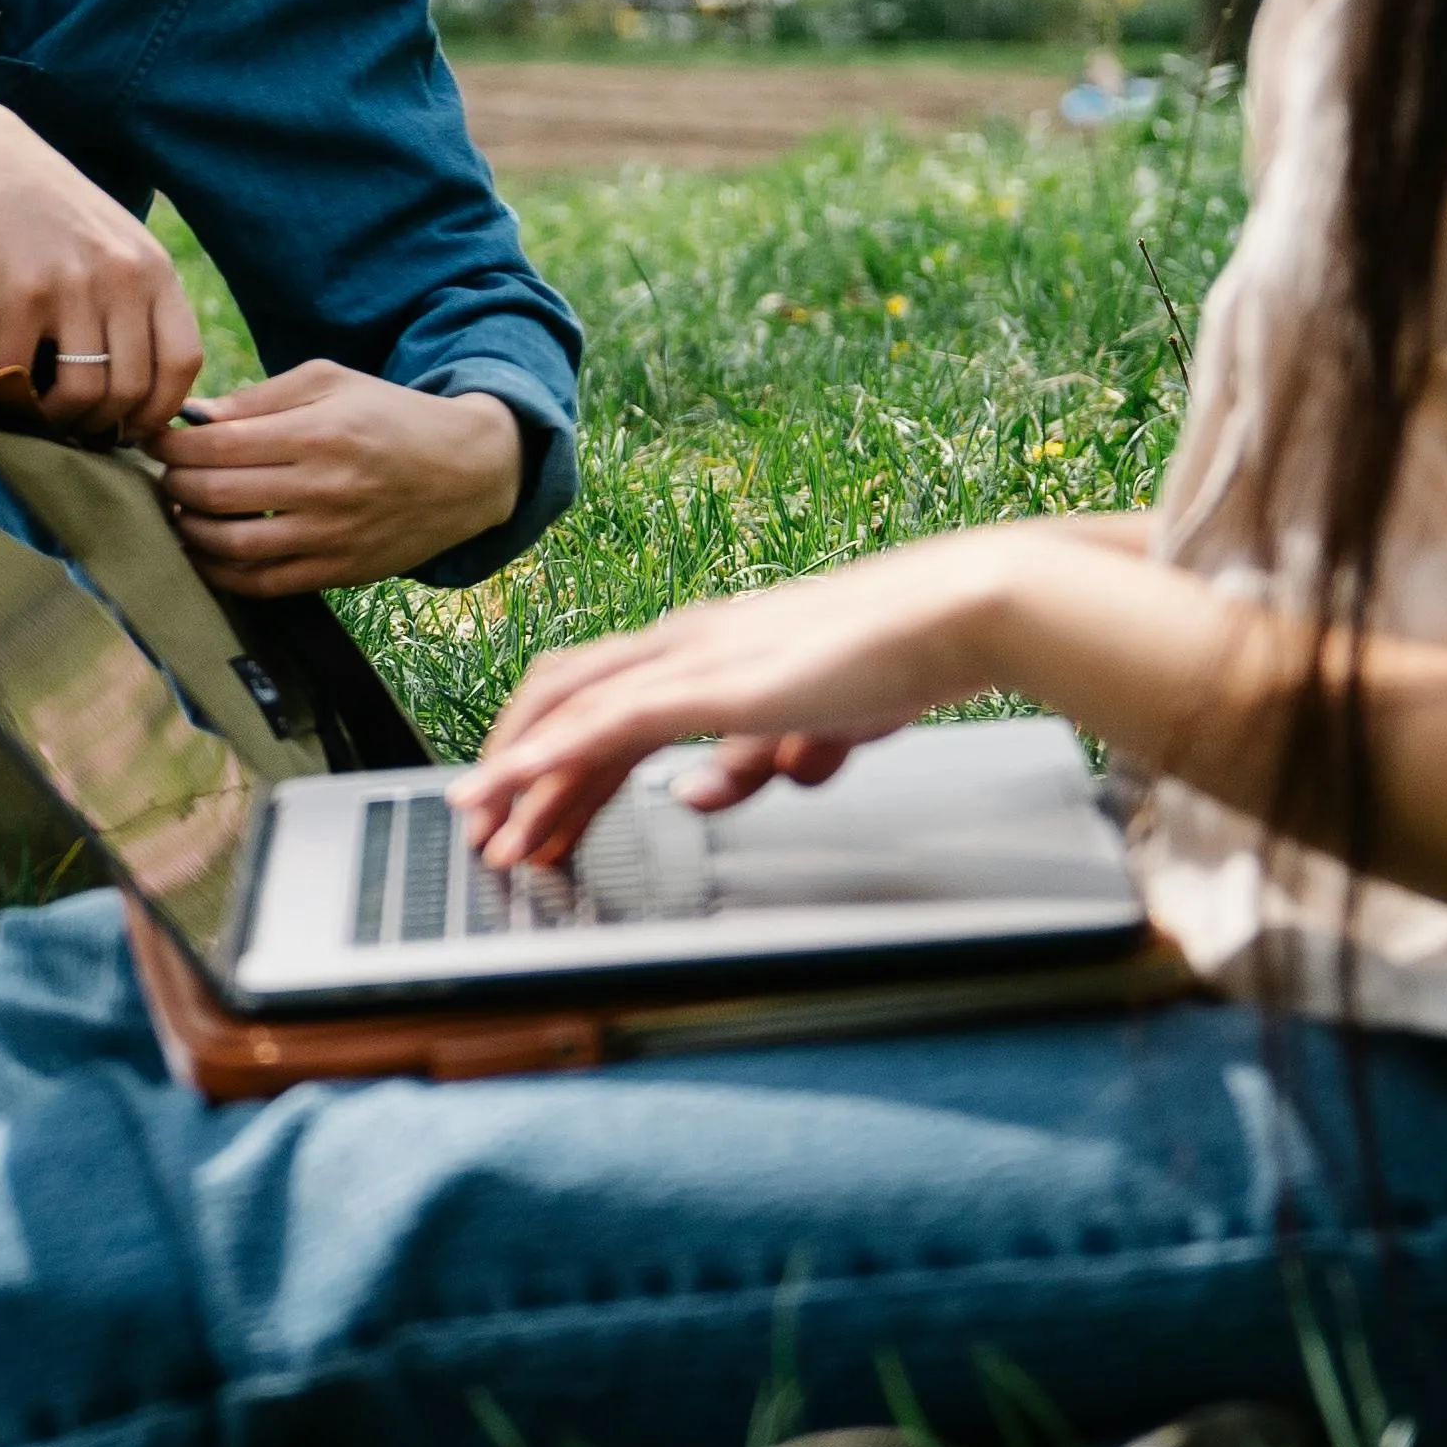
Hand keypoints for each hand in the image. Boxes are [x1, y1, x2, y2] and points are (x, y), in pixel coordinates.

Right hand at [0, 36, 197, 442]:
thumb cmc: (48, 208)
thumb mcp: (115, 244)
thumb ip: (137, 301)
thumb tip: (144, 385)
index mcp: (155, 269)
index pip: (183, 364)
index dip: (159, 411)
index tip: (130, 427)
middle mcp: (124, 277)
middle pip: (132, 389)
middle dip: (105, 425)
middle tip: (78, 429)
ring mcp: (74, 284)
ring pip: (85, 391)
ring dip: (62, 419)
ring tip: (44, 415)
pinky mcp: (21, 291)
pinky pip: (23, 372)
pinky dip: (12, 395)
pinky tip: (3, 388)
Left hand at [162, 366, 525, 595]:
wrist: (466, 470)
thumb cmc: (388, 415)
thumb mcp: (331, 382)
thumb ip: (259, 398)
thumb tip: (194, 418)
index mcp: (317, 433)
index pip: (216, 445)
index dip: (170, 445)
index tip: (152, 440)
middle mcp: (323, 488)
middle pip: (214, 494)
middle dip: (172, 484)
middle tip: (163, 475)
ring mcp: (331, 536)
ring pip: (230, 545)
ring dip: (187, 531)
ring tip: (178, 511)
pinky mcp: (339, 572)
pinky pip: (261, 583)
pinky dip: (219, 571)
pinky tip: (204, 551)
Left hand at [462, 529, 1050, 869]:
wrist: (960, 612)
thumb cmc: (899, 657)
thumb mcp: (815, 722)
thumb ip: (757, 757)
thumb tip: (702, 793)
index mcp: (706, 648)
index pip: (603, 699)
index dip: (553, 752)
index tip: (527, 808)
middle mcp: (684, 644)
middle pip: (567, 702)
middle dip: (517, 770)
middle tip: (486, 833)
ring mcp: (693, 658)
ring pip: (571, 714)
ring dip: (521, 775)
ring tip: (489, 833)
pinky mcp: (712, 684)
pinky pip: (606, 722)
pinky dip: (550, 756)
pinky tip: (516, 785)